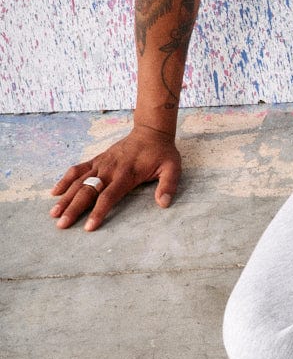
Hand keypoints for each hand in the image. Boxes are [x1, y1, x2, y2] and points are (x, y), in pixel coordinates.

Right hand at [50, 125, 181, 231]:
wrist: (151, 132)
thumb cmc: (162, 153)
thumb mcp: (172, 168)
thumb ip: (168, 185)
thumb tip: (164, 203)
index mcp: (127, 174)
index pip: (109, 196)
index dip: (98, 211)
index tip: (88, 226)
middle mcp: (110, 169)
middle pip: (88, 191)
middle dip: (74, 209)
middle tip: (62, 225)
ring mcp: (101, 163)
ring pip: (79, 181)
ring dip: (66, 197)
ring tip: (54, 213)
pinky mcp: (97, 159)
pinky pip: (78, 169)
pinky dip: (65, 179)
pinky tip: (55, 192)